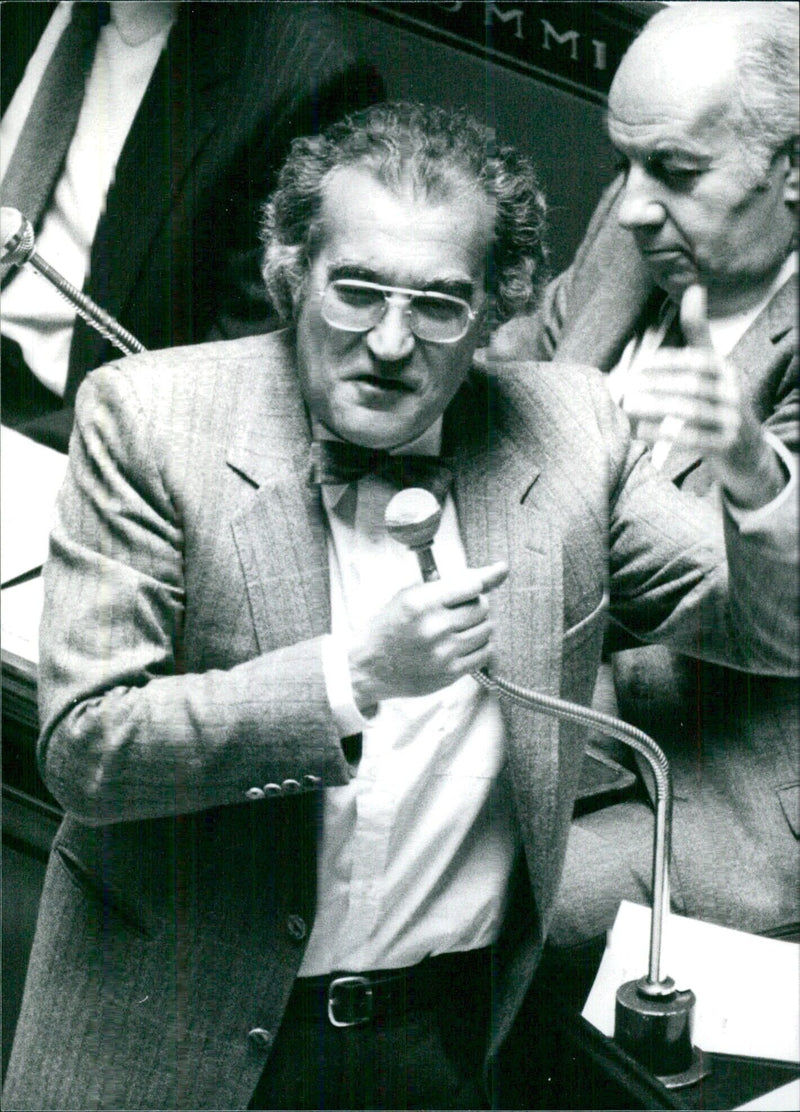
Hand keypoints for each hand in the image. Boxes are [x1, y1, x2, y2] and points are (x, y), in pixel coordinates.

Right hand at [348, 561, 508, 707]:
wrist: (369, 666)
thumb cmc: (389, 626)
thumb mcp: (409, 595)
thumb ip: (451, 583)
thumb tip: (498, 571)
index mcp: (421, 603)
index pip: (472, 585)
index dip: (480, 581)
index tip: (487, 577)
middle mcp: (434, 628)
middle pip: (482, 608)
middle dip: (475, 604)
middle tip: (459, 608)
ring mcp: (444, 653)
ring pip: (487, 630)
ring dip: (478, 625)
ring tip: (460, 626)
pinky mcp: (450, 673)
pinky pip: (484, 653)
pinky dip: (480, 645)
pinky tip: (464, 642)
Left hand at [624, 284, 784, 507]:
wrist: (747, 448)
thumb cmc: (720, 400)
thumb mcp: (713, 366)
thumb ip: (699, 332)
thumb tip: (693, 287)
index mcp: (727, 371)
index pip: (700, 361)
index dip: (670, 361)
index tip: (641, 365)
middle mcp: (734, 393)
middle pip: (694, 386)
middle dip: (658, 386)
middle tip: (628, 388)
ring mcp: (732, 420)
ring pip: (692, 412)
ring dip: (657, 408)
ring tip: (629, 406)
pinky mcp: (726, 445)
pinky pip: (694, 439)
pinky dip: (665, 434)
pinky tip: (641, 432)